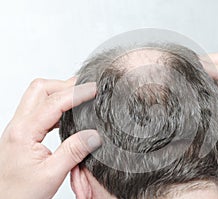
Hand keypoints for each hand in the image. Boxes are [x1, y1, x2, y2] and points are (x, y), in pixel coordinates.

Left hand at [0, 78, 101, 198]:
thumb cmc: (19, 193)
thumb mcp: (51, 174)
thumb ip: (74, 151)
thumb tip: (94, 135)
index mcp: (24, 133)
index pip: (53, 103)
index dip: (77, 93)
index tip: (95, 89)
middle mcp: (18, 125)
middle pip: (40, 89)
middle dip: (65, 85)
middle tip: (86, 89)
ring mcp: (19, 128)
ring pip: (38, 96)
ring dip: (60, 93)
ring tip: (80, 99)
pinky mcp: (23, 132)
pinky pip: (39, 109)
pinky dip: (56, 105)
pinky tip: (67, 114)